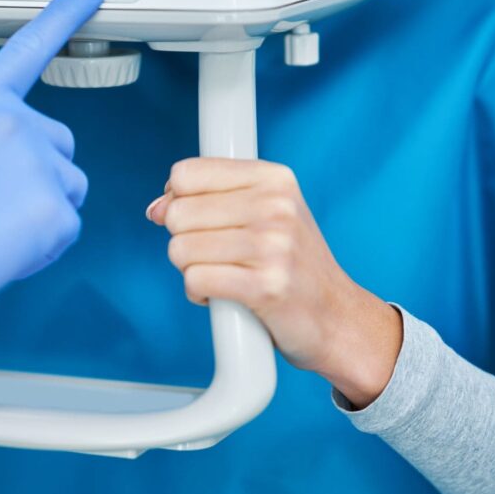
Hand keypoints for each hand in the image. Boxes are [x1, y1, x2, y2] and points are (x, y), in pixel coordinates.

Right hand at [0, 0, 107, 352]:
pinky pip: (66, 225)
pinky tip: (2, 248)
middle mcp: (14, 122)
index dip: (64, 13)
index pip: (30, 46)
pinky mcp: (55, 210)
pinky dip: (41, 243)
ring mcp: (39, 165)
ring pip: (67, 183)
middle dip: (35, 168)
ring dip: (41, 204)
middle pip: (55, 139)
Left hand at [147, 158, 401, 407]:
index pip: (186, 174)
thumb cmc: (293, 266)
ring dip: (191, 271)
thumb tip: (156, 209)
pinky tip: (223, 297)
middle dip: (184, 241)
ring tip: (224, 276)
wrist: (338, 319)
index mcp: (274, 178)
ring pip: (180, 249)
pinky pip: (195, 280)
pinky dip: (198, 294)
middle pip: (177, 214)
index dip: (176, 201)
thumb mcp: (264, 214)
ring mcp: (273, 246)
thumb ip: (209, 201)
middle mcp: (276, 206)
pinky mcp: (266, 286)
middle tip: (217, 256)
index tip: (195, 222)